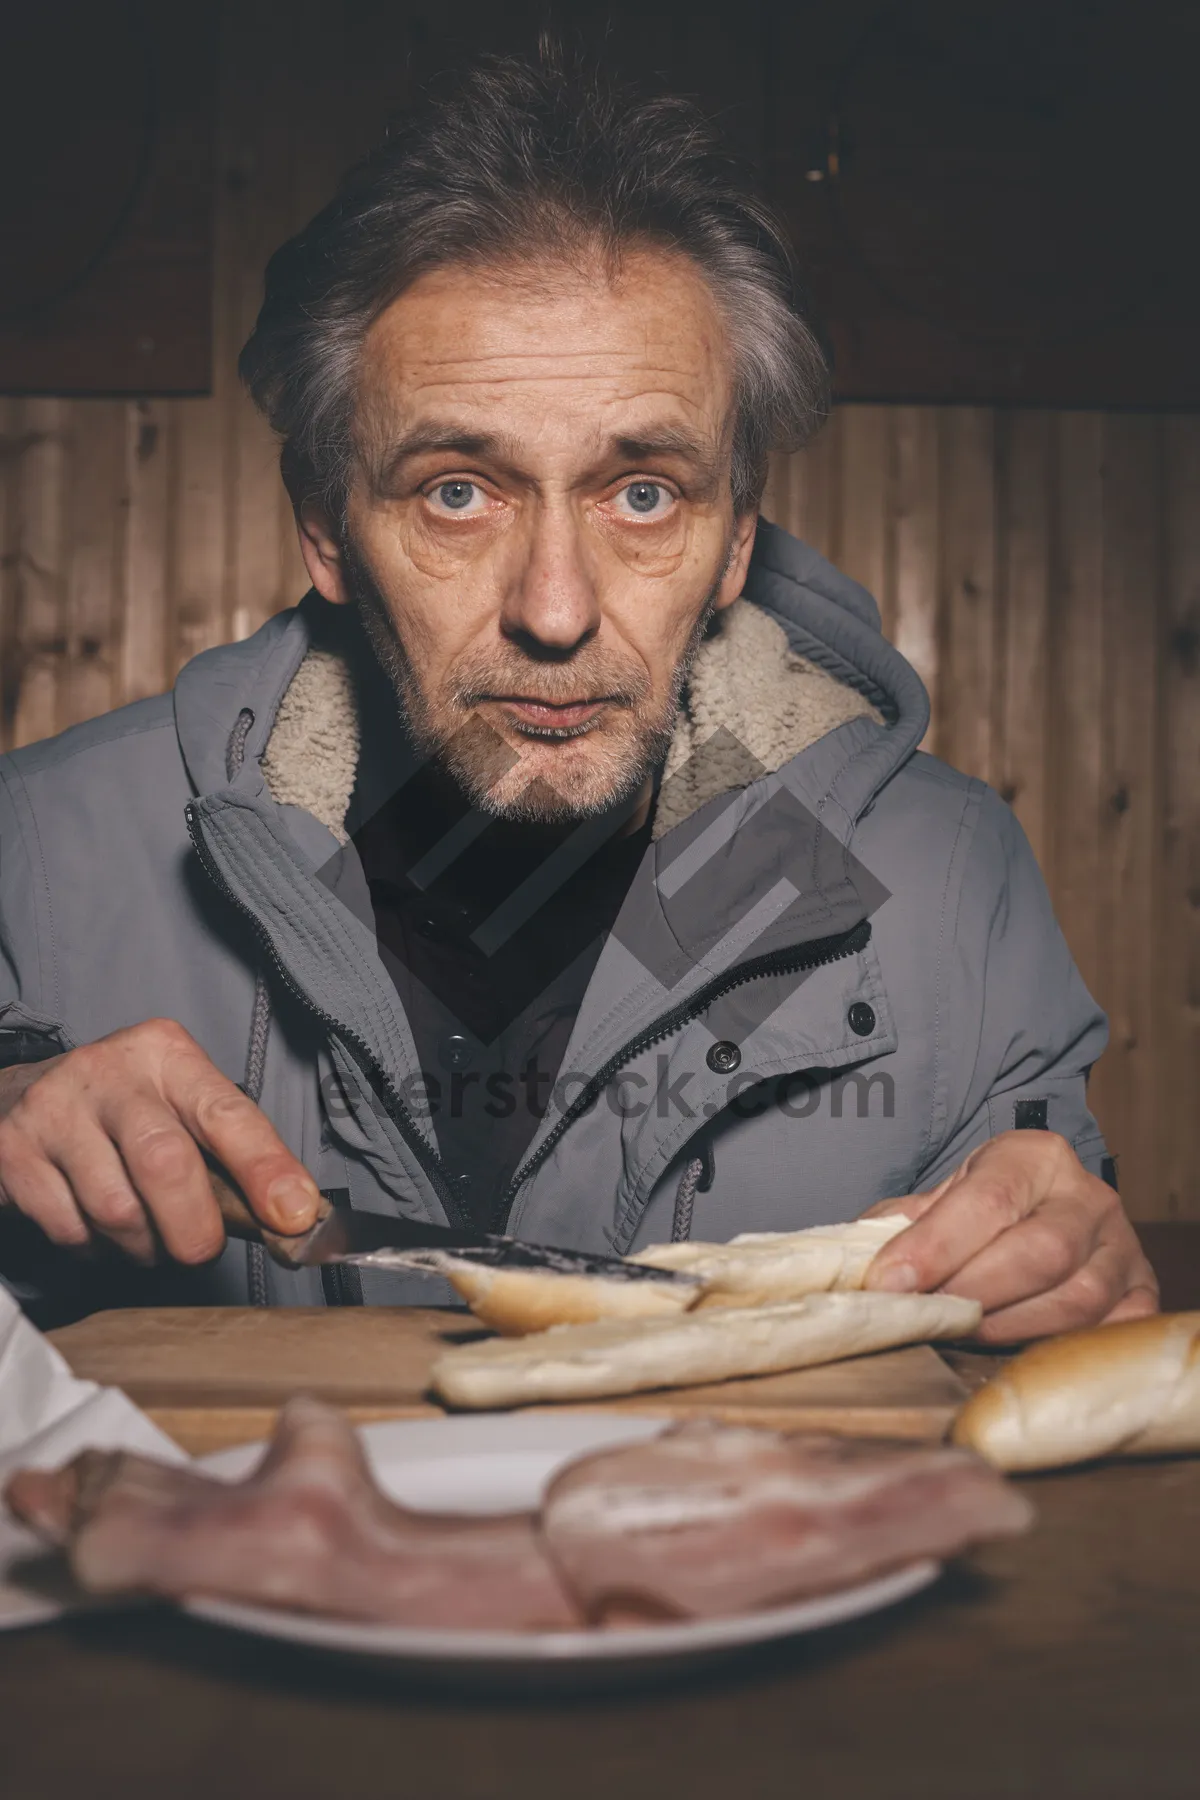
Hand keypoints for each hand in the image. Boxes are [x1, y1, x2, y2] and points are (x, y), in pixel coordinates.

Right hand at [0, 1019, 321, 1264]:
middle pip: (166, 1163)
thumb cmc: (126, 1113)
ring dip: (142, 1247)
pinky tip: (97, 1228)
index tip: (293, 1215)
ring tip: (145, 1236)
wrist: (21, 1097)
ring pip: (116, 1210)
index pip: (227, 1114)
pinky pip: (69, 1229)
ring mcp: (55, 1109)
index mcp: (168, 1054)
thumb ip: (234, 1158)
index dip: (265, 1169)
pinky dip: (94, 1249)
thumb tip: (293, 1219)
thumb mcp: (182, 1109)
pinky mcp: (14, 1151)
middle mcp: (110, 1072)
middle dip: (194, 1228)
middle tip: (199, 1250)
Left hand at [862, 1130, 1158, 1343]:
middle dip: (974, 1291)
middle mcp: (1088, 1197)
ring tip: (962, 1335)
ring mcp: (1122, 1247)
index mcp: (1034, 1157)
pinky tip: (1016, 1352)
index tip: (890, 1283)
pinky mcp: (1140, 1293)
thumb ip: (899, 1225)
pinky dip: (1061, 1348)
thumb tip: (857, 1265)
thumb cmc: (980, 1213)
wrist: (1042, 1213)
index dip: (935, 1246)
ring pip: (1078, 1297)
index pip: (988, 1200)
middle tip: (927, 1316)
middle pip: (1041, 1251)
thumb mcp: (938, 1201)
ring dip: (1011, 1326)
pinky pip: (1110, 1330)